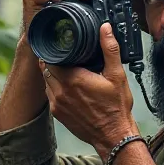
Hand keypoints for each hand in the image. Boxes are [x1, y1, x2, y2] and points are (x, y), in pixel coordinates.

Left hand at [40, 22, 136, 159]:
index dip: (55, 48)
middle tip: (64, 54)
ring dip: (52, 73)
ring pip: (46, 81)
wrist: (113, 137)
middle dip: (53, 59)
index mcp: (73, 78)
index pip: (52, 56)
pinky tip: (67, 85)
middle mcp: (61, 91)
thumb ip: (109, 49)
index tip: (63, 44)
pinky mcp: (57, 113)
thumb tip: (104, 28)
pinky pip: (49, 94)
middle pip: (46, 67)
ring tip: (65, 68)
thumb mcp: (117, 76)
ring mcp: (57, 103)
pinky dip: (54, 87)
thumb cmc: (116, 108)